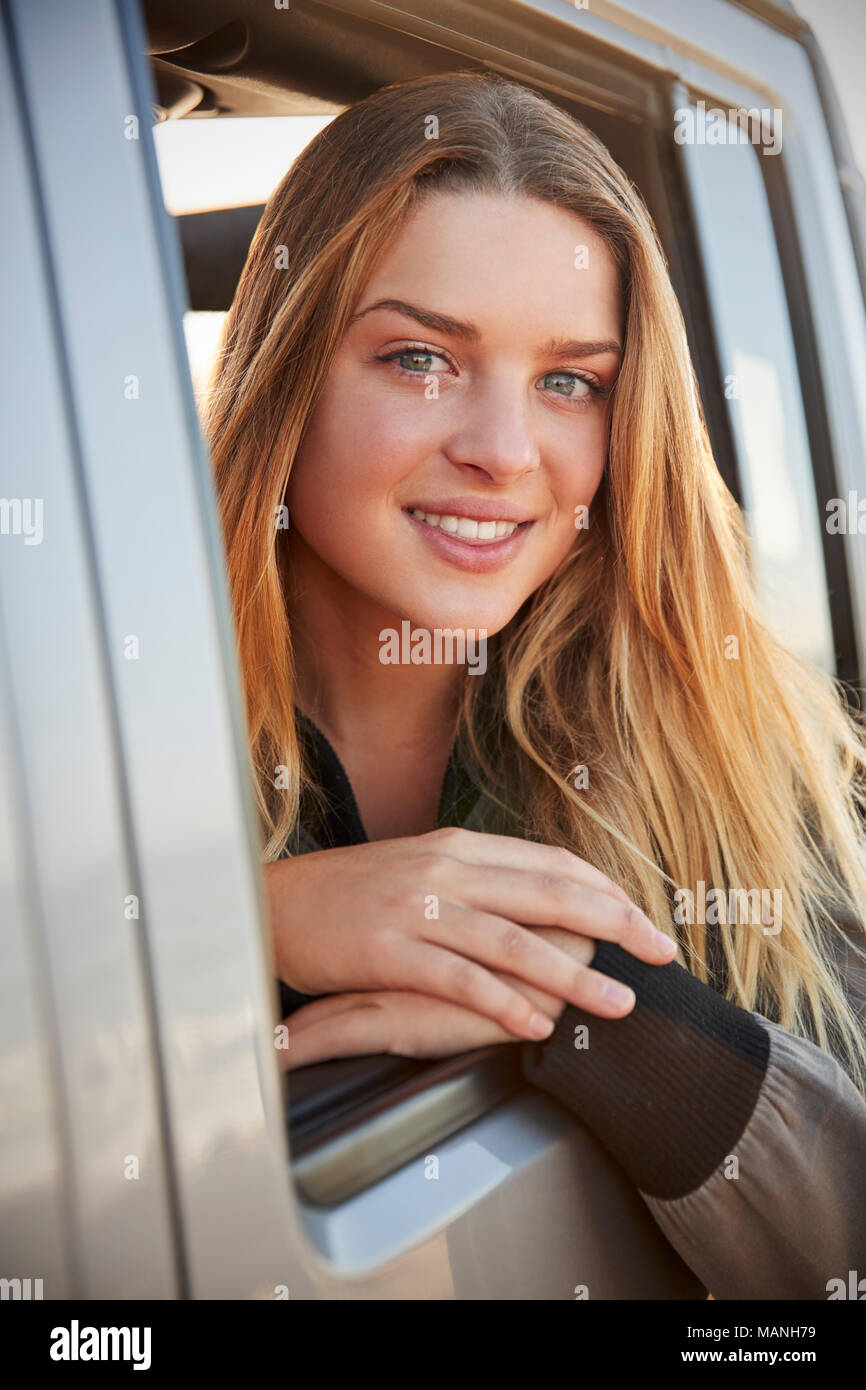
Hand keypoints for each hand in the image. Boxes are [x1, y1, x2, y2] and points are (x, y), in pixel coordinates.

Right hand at [264, 826, 675, 1043]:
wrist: (272, 904)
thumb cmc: (348, 894)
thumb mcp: (418, 869)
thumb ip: (476, 877)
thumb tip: (539, 895)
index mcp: (458, 847)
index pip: (552, 861)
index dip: (607, 889)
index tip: (644, 917)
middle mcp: (446, 871)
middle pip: (550, 892)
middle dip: (616, 923)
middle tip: (661, 953)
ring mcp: (418, 909)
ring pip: (515, 941)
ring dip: (576, 976)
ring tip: (618, 1003)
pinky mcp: (390, 950)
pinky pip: (460, 979)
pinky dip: (505, 1003)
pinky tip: (537, 1026)